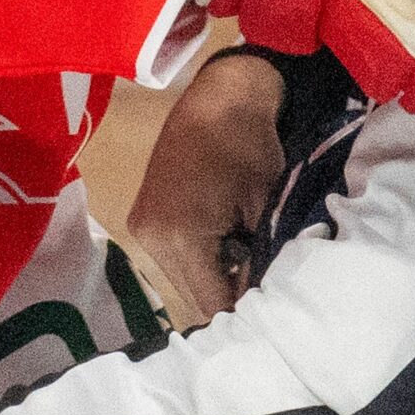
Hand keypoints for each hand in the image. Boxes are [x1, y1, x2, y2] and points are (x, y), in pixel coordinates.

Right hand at [127, 52, 287, 319]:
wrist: (218, 97)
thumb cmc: (249, 146)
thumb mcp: (265, 208)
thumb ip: (260, 260)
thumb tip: (265, 302)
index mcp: (179, 238)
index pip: (212, 303)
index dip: (245, 314)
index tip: (273, 317)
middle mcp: (150, 240)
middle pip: (194, 296)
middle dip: (230, 297)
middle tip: (267, 293)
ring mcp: (142, 230)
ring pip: (184, 279)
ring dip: (215, 279)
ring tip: (249, 264)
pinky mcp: (143, 219)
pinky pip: (175, 258)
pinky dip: (202, 260)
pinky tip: (228, 245)